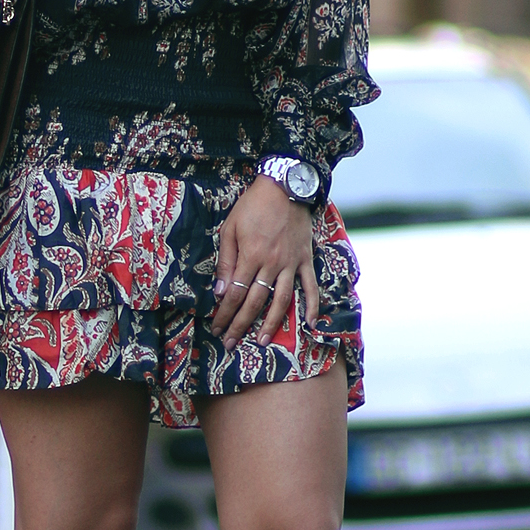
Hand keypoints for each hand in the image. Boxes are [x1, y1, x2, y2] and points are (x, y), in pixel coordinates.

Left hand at [211, 176, 316, 348]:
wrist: (285, 186)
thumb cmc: (253, 206)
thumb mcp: (230, 229)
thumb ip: (226, 262)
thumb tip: (220, 292)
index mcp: (251, 256)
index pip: (235, 294)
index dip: (224, 314)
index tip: (217, 328)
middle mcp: (272, 264)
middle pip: (255, 302)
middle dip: (241, 325)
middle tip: (230, 343)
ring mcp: (291, 263)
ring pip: (282, 300)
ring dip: (272, 323)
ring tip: (263, 341)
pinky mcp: (305, 259)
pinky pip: (310, 285)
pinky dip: (312, 304)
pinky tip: (309, 323)